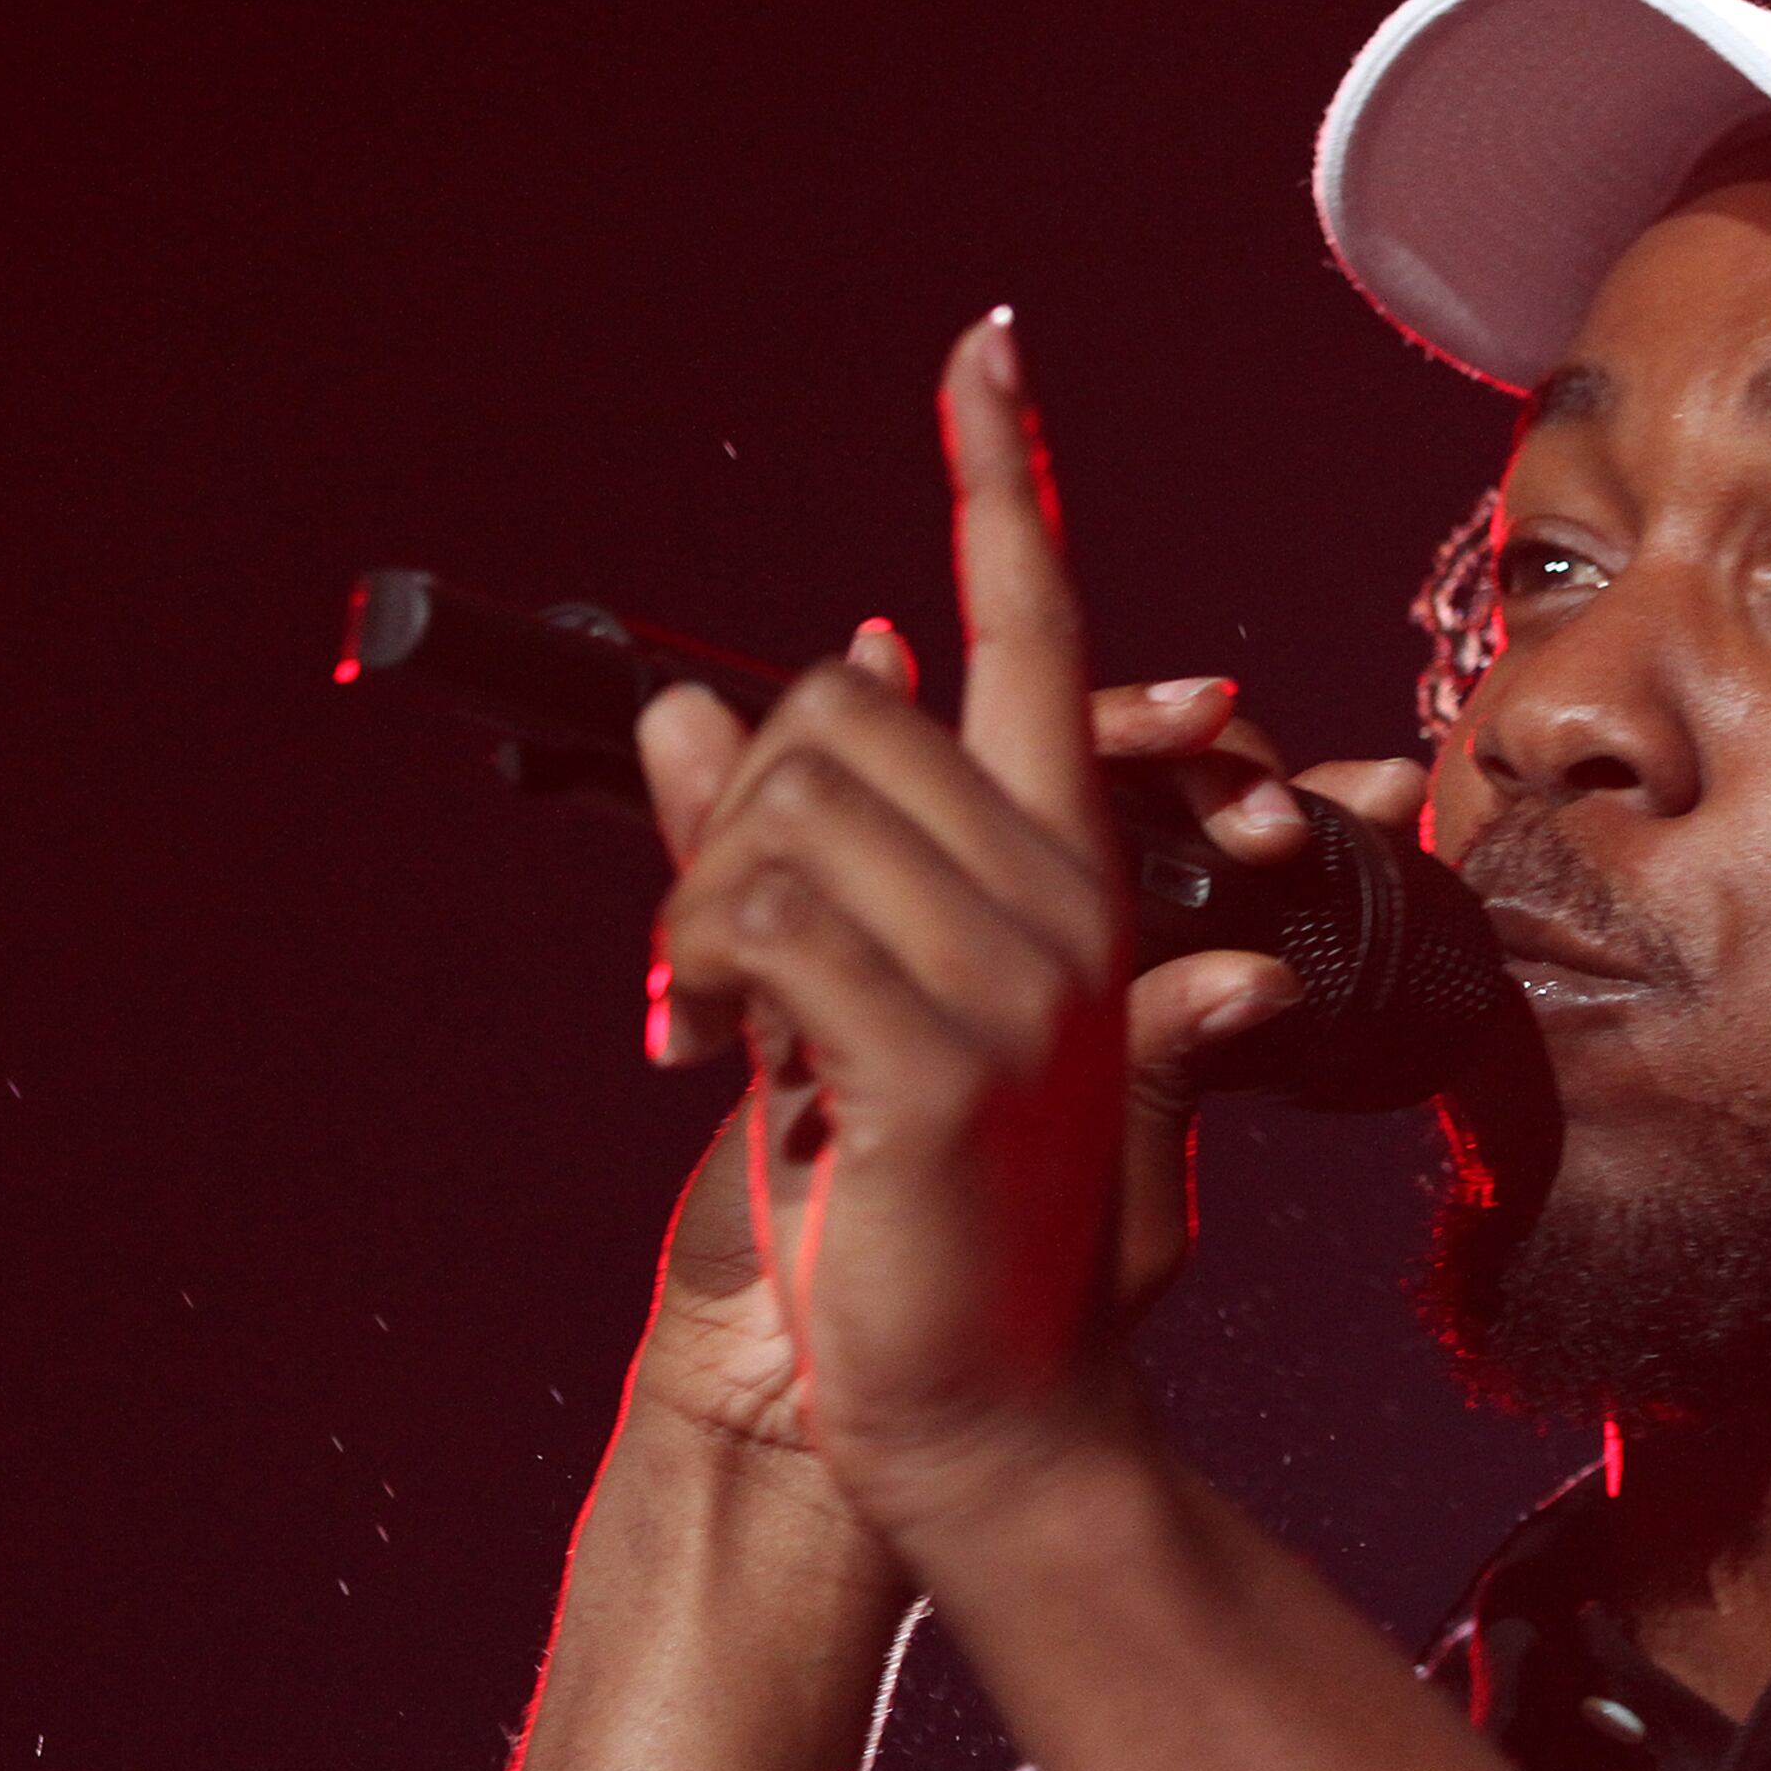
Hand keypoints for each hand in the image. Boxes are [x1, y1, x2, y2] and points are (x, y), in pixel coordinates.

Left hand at [624, 315, 1123, 1537]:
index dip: (1003, 481)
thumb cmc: (949, 1236)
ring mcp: (1022, 985)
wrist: (999, 1420)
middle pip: (842, 713)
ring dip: (702, 914)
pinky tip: (717, 1057)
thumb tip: (703, 704)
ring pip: (785, 807)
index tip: (985, 350)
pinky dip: (701, 972)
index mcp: (1069, 886)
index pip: (1038, 635)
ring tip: (721, 1029)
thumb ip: (804, 863)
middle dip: (732, 813)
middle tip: (716, 964)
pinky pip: (768, 919)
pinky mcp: (950, 1067)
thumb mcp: (876, 1022)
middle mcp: (1063, 909)